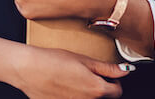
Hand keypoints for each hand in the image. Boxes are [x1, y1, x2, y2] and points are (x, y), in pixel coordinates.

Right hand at [12, 45, 131, 98]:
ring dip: (87, 94)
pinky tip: (63, 87)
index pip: (117, 91)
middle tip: (86, 75)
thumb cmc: (53, 61)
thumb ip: (107, 68)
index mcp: (97, 89)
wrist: (28, 69)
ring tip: (73, 81)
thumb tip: (126, 70)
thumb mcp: (83, 59)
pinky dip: (73, 96)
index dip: (113, 80)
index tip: (104, 74)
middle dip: (101, 88)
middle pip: (104, 98)